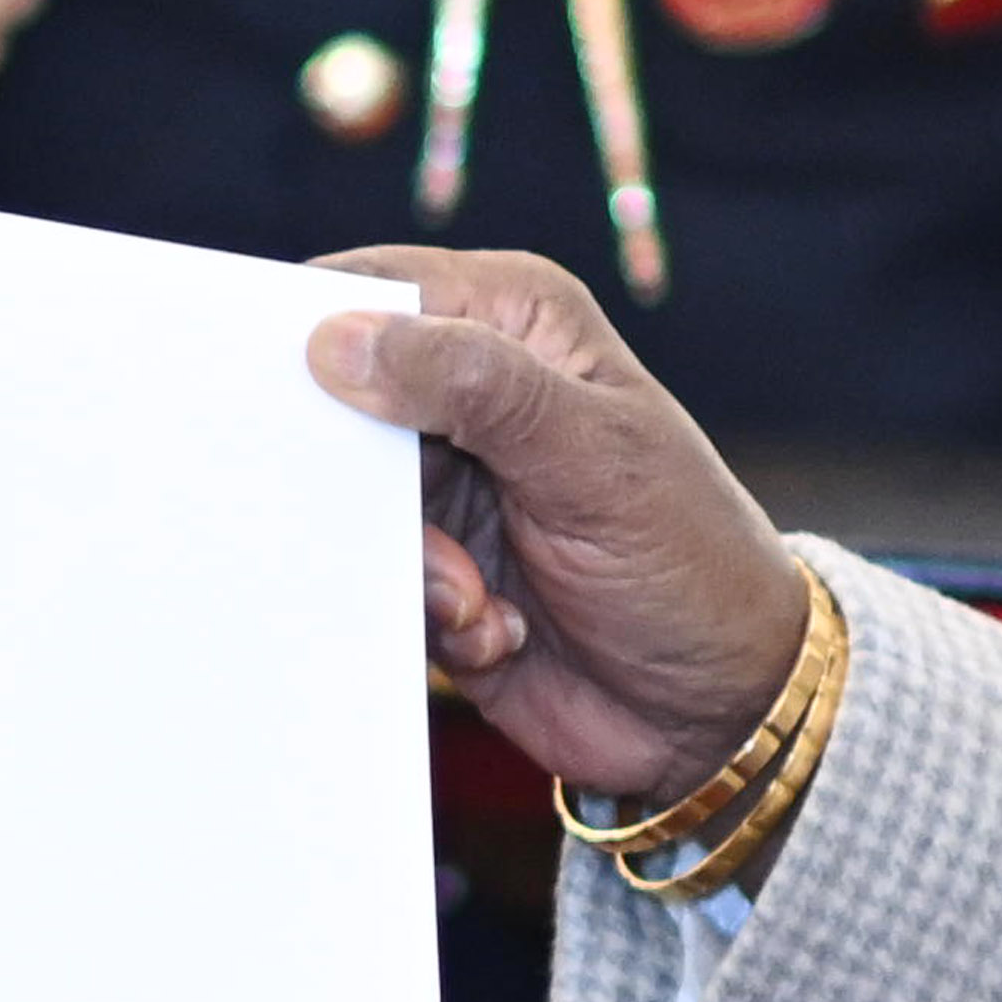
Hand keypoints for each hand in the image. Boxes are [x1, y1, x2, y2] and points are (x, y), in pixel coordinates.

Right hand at [307, 250, 815, 815]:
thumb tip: (336, 338)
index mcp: (512, 319)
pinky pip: (366, 577)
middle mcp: (470, 388)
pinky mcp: (432, 565)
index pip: (373, 289)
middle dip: (354, 478)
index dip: (313, 332)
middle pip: (336, 400)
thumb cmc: (687, 560)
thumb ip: (469, 383)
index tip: (282, 395)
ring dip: (408, 563)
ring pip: (343, 501)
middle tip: (415, 527)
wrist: (718, 712)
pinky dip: (426, 614)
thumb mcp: (589, 458)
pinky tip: (498, 632)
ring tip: (479, 599)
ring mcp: (447, 481)